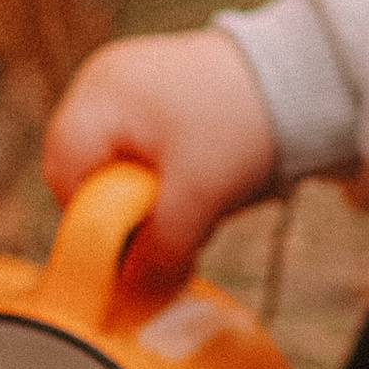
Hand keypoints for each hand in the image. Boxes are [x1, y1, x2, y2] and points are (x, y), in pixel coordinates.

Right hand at [42, 27, 277, 284]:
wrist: (305, 75)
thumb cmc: (245, 122)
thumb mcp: (199, 196)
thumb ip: (159, 249)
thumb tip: (131, 292)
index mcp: (99, 97)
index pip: (63, 176)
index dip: (93, 219)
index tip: (133, 242)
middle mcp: (102, 81)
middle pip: (85, 168)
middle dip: (126, 205)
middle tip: (170, 221)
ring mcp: (128, 80)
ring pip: (116, 160)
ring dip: (152, 189)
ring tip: (195, 193)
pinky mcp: (158, 88)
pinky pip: (143, 144)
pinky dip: (168, 169)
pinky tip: (202, 173)